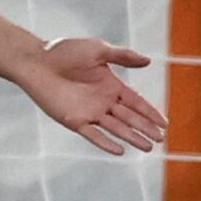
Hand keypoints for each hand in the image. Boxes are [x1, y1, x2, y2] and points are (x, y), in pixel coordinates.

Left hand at [18, 32, 164, 153]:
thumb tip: (148, 61)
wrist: (36, 62)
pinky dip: (106, 143)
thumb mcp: (98, 50)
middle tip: (160, 139)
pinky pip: (93, 135)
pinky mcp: (74, 120)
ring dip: (132, 137)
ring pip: (116, 128)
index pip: (136, 102)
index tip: (164, 124)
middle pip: (129, 118)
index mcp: (110, 85)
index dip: (150, 113)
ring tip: (147, 147)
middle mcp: (103, 101)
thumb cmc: (64, 51)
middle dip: (145, 128)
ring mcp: (89, 112)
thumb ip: (123, 56)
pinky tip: (120, 151)